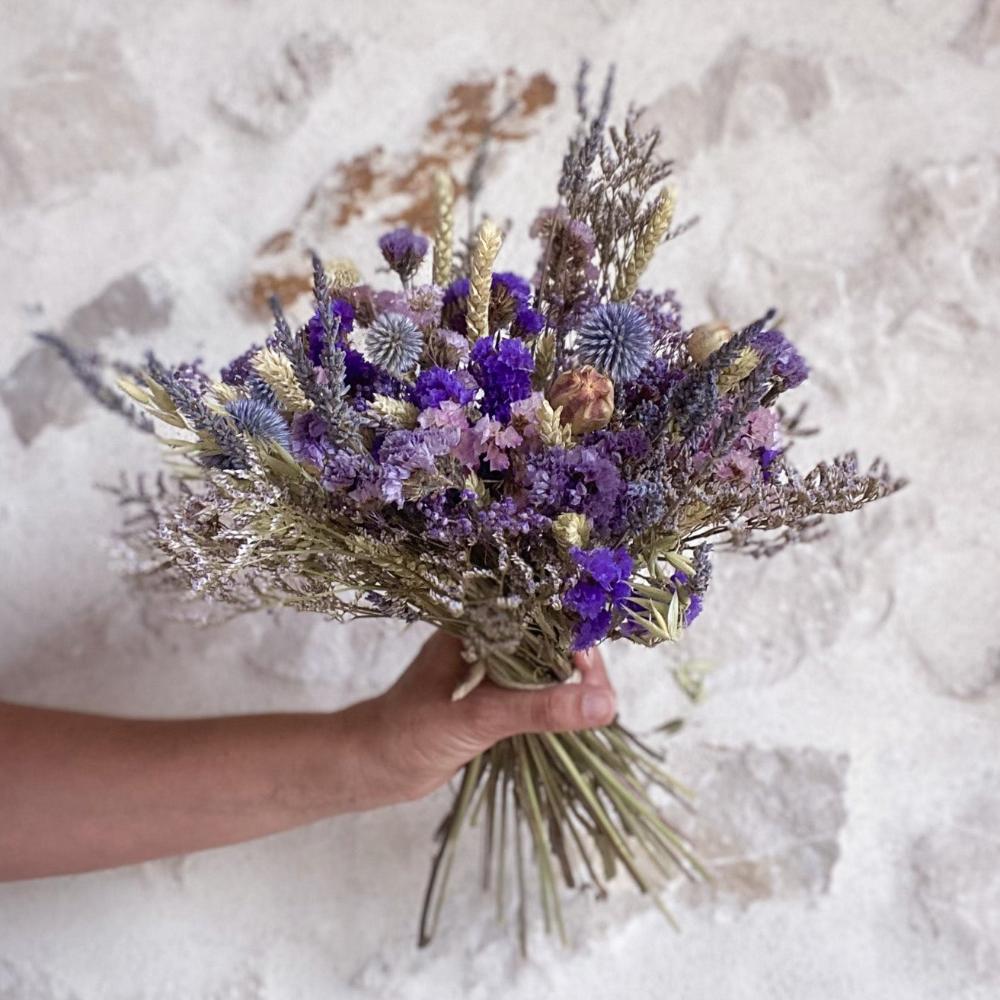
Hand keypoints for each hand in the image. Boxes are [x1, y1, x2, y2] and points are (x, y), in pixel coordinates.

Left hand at [353, 631, 617, 804]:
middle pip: (549, 638)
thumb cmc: (410, 731)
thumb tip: (605, 704)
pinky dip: (554, 702)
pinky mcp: (489, 697)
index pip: (540, 614)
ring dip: (569, 684)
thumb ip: (539, 709)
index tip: (596, 671)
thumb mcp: (479, 717)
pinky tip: (571, 716)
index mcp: (476, 624)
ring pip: (543, 667)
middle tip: (602, 699)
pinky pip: (533, 691)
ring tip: (594, 708)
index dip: (575, 635)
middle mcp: (485, 639)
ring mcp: (488, 668)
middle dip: (579, 663)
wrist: (369, 766)